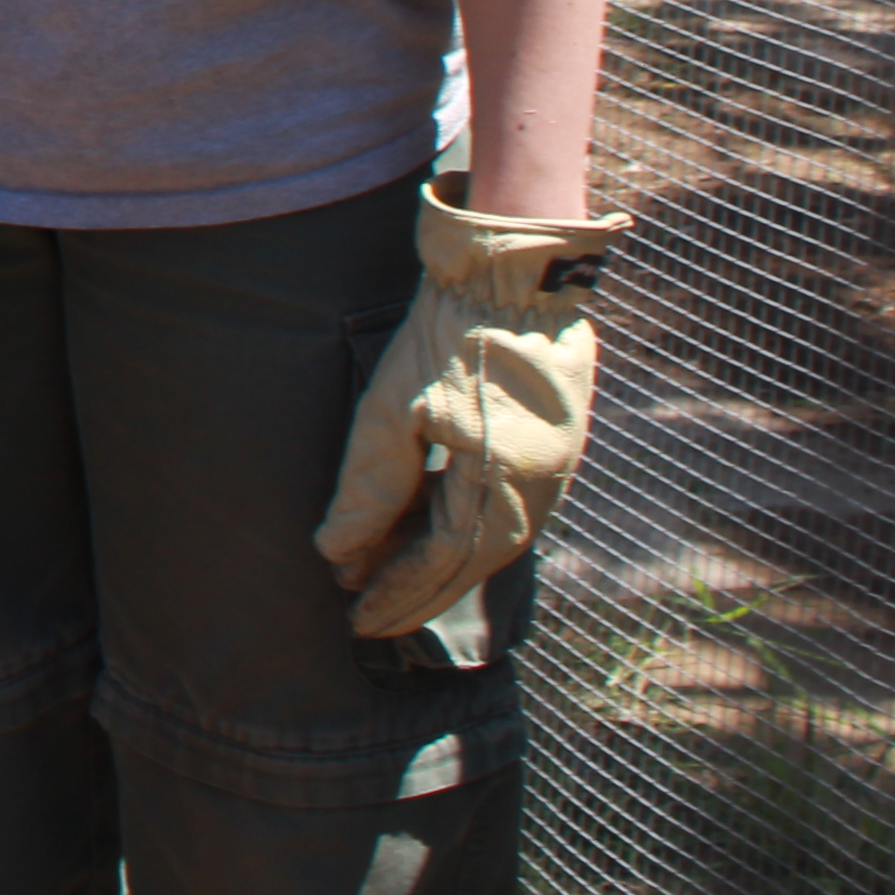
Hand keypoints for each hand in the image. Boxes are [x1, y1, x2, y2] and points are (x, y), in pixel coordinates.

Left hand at [314, 185, 625, 638]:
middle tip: (369, 620)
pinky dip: (466, 532)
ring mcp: (557, 472)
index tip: (355, 620)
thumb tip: (336, 554)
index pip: (439, 565)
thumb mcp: (392, 409)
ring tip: (391, 585)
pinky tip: (433, 536)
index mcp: (503, 488)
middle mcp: (540, 492)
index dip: (394, 595)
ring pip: (492, 543)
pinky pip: (509, 512)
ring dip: (441, 567)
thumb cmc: (448, 336)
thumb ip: (368, 487)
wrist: (517, 275)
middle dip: (416, 594)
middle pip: (470, 565)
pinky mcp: (558, 450)